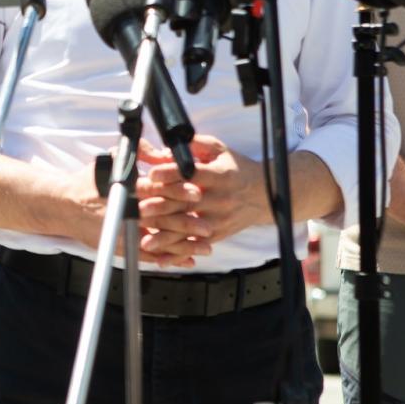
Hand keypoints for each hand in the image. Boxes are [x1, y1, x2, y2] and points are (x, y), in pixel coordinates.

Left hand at [133, 135, 269, 264]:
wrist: (264, 196)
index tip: (153, 175)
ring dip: (166, 236)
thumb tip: (170, 145)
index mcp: (219, 175)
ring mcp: (218, 219)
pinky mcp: (217, 234)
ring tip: (146, 241)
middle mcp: (218, 199)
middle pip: (187, 204)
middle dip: (162, 207)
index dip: (172, 174)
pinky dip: (179, 253)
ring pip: (189, 229)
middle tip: (140, 209)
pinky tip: (162, 258)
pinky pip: (196, 245)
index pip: (193, 174)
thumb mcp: (220, 150)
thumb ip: (196, 144)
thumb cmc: (237, 169)